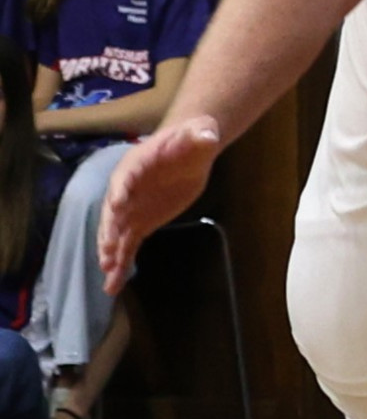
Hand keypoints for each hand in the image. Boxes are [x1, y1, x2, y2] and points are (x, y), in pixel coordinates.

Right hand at [97, 117, 221, 291]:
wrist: (189, 150)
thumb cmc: (191, 139)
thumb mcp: (198, 134)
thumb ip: (200, 136)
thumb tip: (208, 135)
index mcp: (136, 165)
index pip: (125, 178)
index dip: (121, 190)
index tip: (117, 204)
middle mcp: (126, 189)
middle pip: (114, 211)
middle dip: (110, 229)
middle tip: (107, 248)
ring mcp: (131, 209)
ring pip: (117, 233)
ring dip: (111, 252)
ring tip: (107, 273)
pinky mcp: (140, 223)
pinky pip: (128, 245)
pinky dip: (121, 263)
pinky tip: (113, 284)